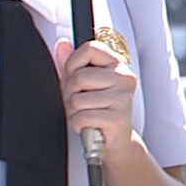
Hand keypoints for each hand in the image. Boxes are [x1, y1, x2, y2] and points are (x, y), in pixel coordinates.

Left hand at [54, 38, 137, 156]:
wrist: (115, 141)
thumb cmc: (98, 110)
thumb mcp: (83, 84)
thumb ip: (72, 63)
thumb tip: (62, 44)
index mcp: (116, 64)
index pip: (90, 48)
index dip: (73, 63)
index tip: (75, 76)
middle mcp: (124, 77)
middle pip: (79, 77)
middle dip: (70, 94)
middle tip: (78, 103)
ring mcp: (123, 97)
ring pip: (78, 100)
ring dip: (73, 112)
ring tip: (85, 114)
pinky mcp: (119, 118)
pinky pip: (82, 117)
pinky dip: (78, 124)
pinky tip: (88, 125)